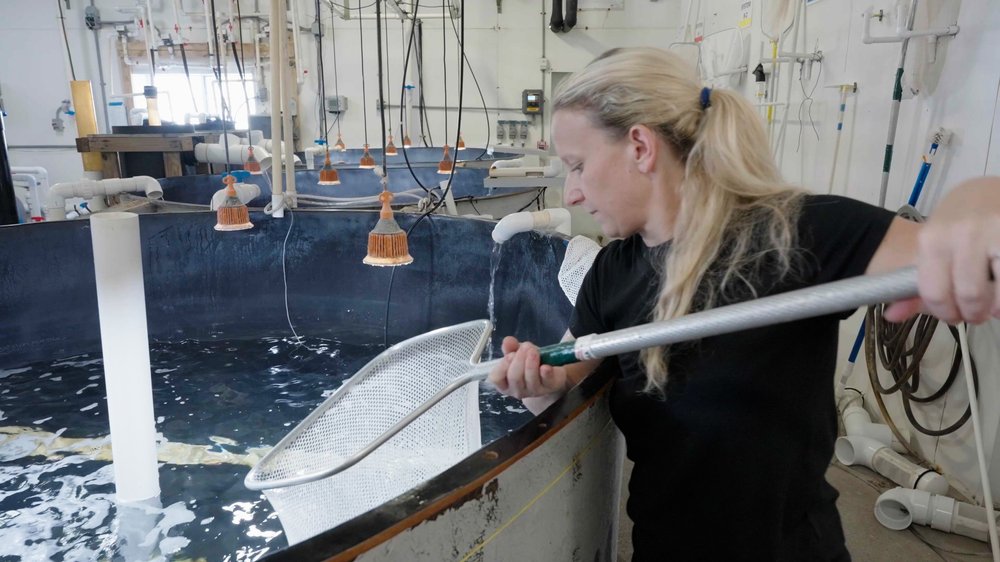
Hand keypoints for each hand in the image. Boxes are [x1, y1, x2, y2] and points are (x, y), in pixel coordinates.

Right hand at [487, 336, 569, 399]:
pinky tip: (545, 366)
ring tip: (533, 350)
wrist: (551, 370)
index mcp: (505, 383)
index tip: (510, 355)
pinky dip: (545, 372)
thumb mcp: (517, 353)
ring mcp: (534, 390)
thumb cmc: (529, 362)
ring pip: (530, 379)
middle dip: (519, 360)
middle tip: (525, 347)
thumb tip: (507, 341)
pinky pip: (546, 380)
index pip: (497, 379)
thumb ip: (510, 347)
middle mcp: (518, 390)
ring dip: (531, 362)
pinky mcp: (549, 386)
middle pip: (514, 378)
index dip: (502, 366)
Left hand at [883, 176, 999, 323]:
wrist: (993, 188)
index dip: (945, 312)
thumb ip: (913, 284)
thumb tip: (891, 316)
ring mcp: (995, 232)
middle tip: (977, 313)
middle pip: (969, 296)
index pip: (934, 292)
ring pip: (998, 294)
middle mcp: (962, 234)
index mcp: (933, 239)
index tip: (953, 316)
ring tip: (994, 304)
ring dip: (996, 307)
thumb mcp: (933, 245)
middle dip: (974, 313)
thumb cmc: (961, 221)